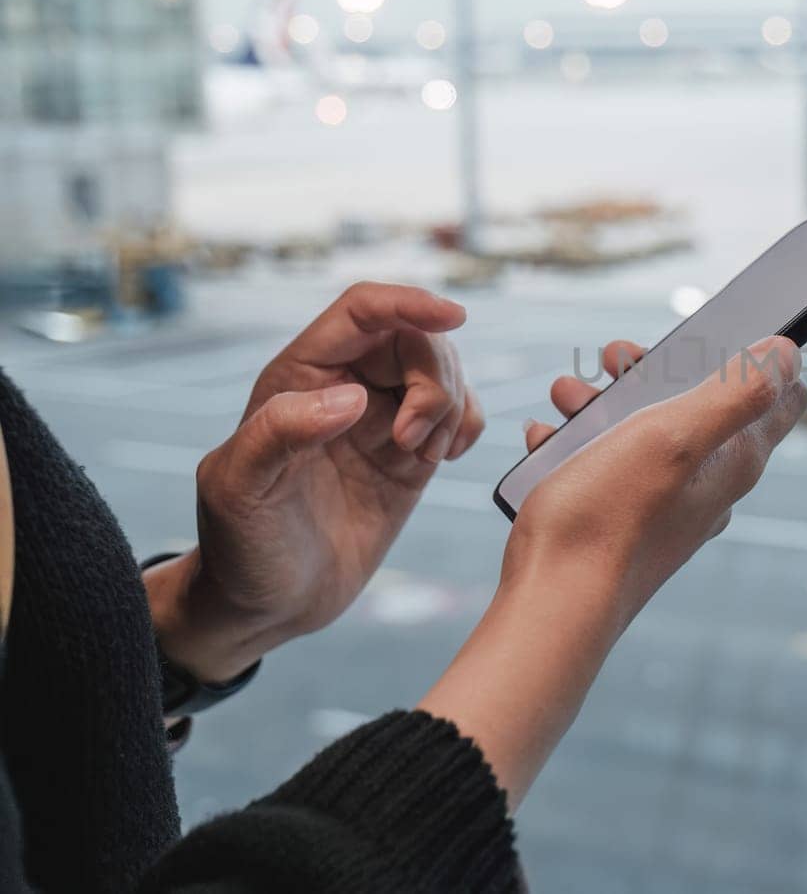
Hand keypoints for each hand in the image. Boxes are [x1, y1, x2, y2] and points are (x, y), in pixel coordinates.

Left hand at [146, 282, 483, 681]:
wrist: (268, 603)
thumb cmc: (241, 545)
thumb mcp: (239, 488)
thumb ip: (281, 432)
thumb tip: (354, 398)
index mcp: (298, 377)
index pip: (362, 311)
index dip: (408, 302)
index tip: (454, 315)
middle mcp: (343, 386)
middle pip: (414, 337)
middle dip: (434, 378)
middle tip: (412, 440)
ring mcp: (382, 418)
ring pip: (444, 371)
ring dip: (451, 406)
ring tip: (420, 457)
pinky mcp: (412, 453)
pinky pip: (460, 411)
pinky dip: (468, 425)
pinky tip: (441, 460)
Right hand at [419, 336, 806, 804]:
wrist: (551, 603)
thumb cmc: (610, 519)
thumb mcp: (675, 437)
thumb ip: (735, 392)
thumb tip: (789, 354)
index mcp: (734, 462)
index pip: (781, 398)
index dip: (759, 355)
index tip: (718, 331)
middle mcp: (707, 484)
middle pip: (699, 402)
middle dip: (654, 370)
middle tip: (612, 361)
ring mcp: (662, 504)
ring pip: (643, 428)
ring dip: (602, 402)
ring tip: (565, 399)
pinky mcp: (619, 518)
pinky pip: (604, 463)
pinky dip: (574, 442)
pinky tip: (545, 439)